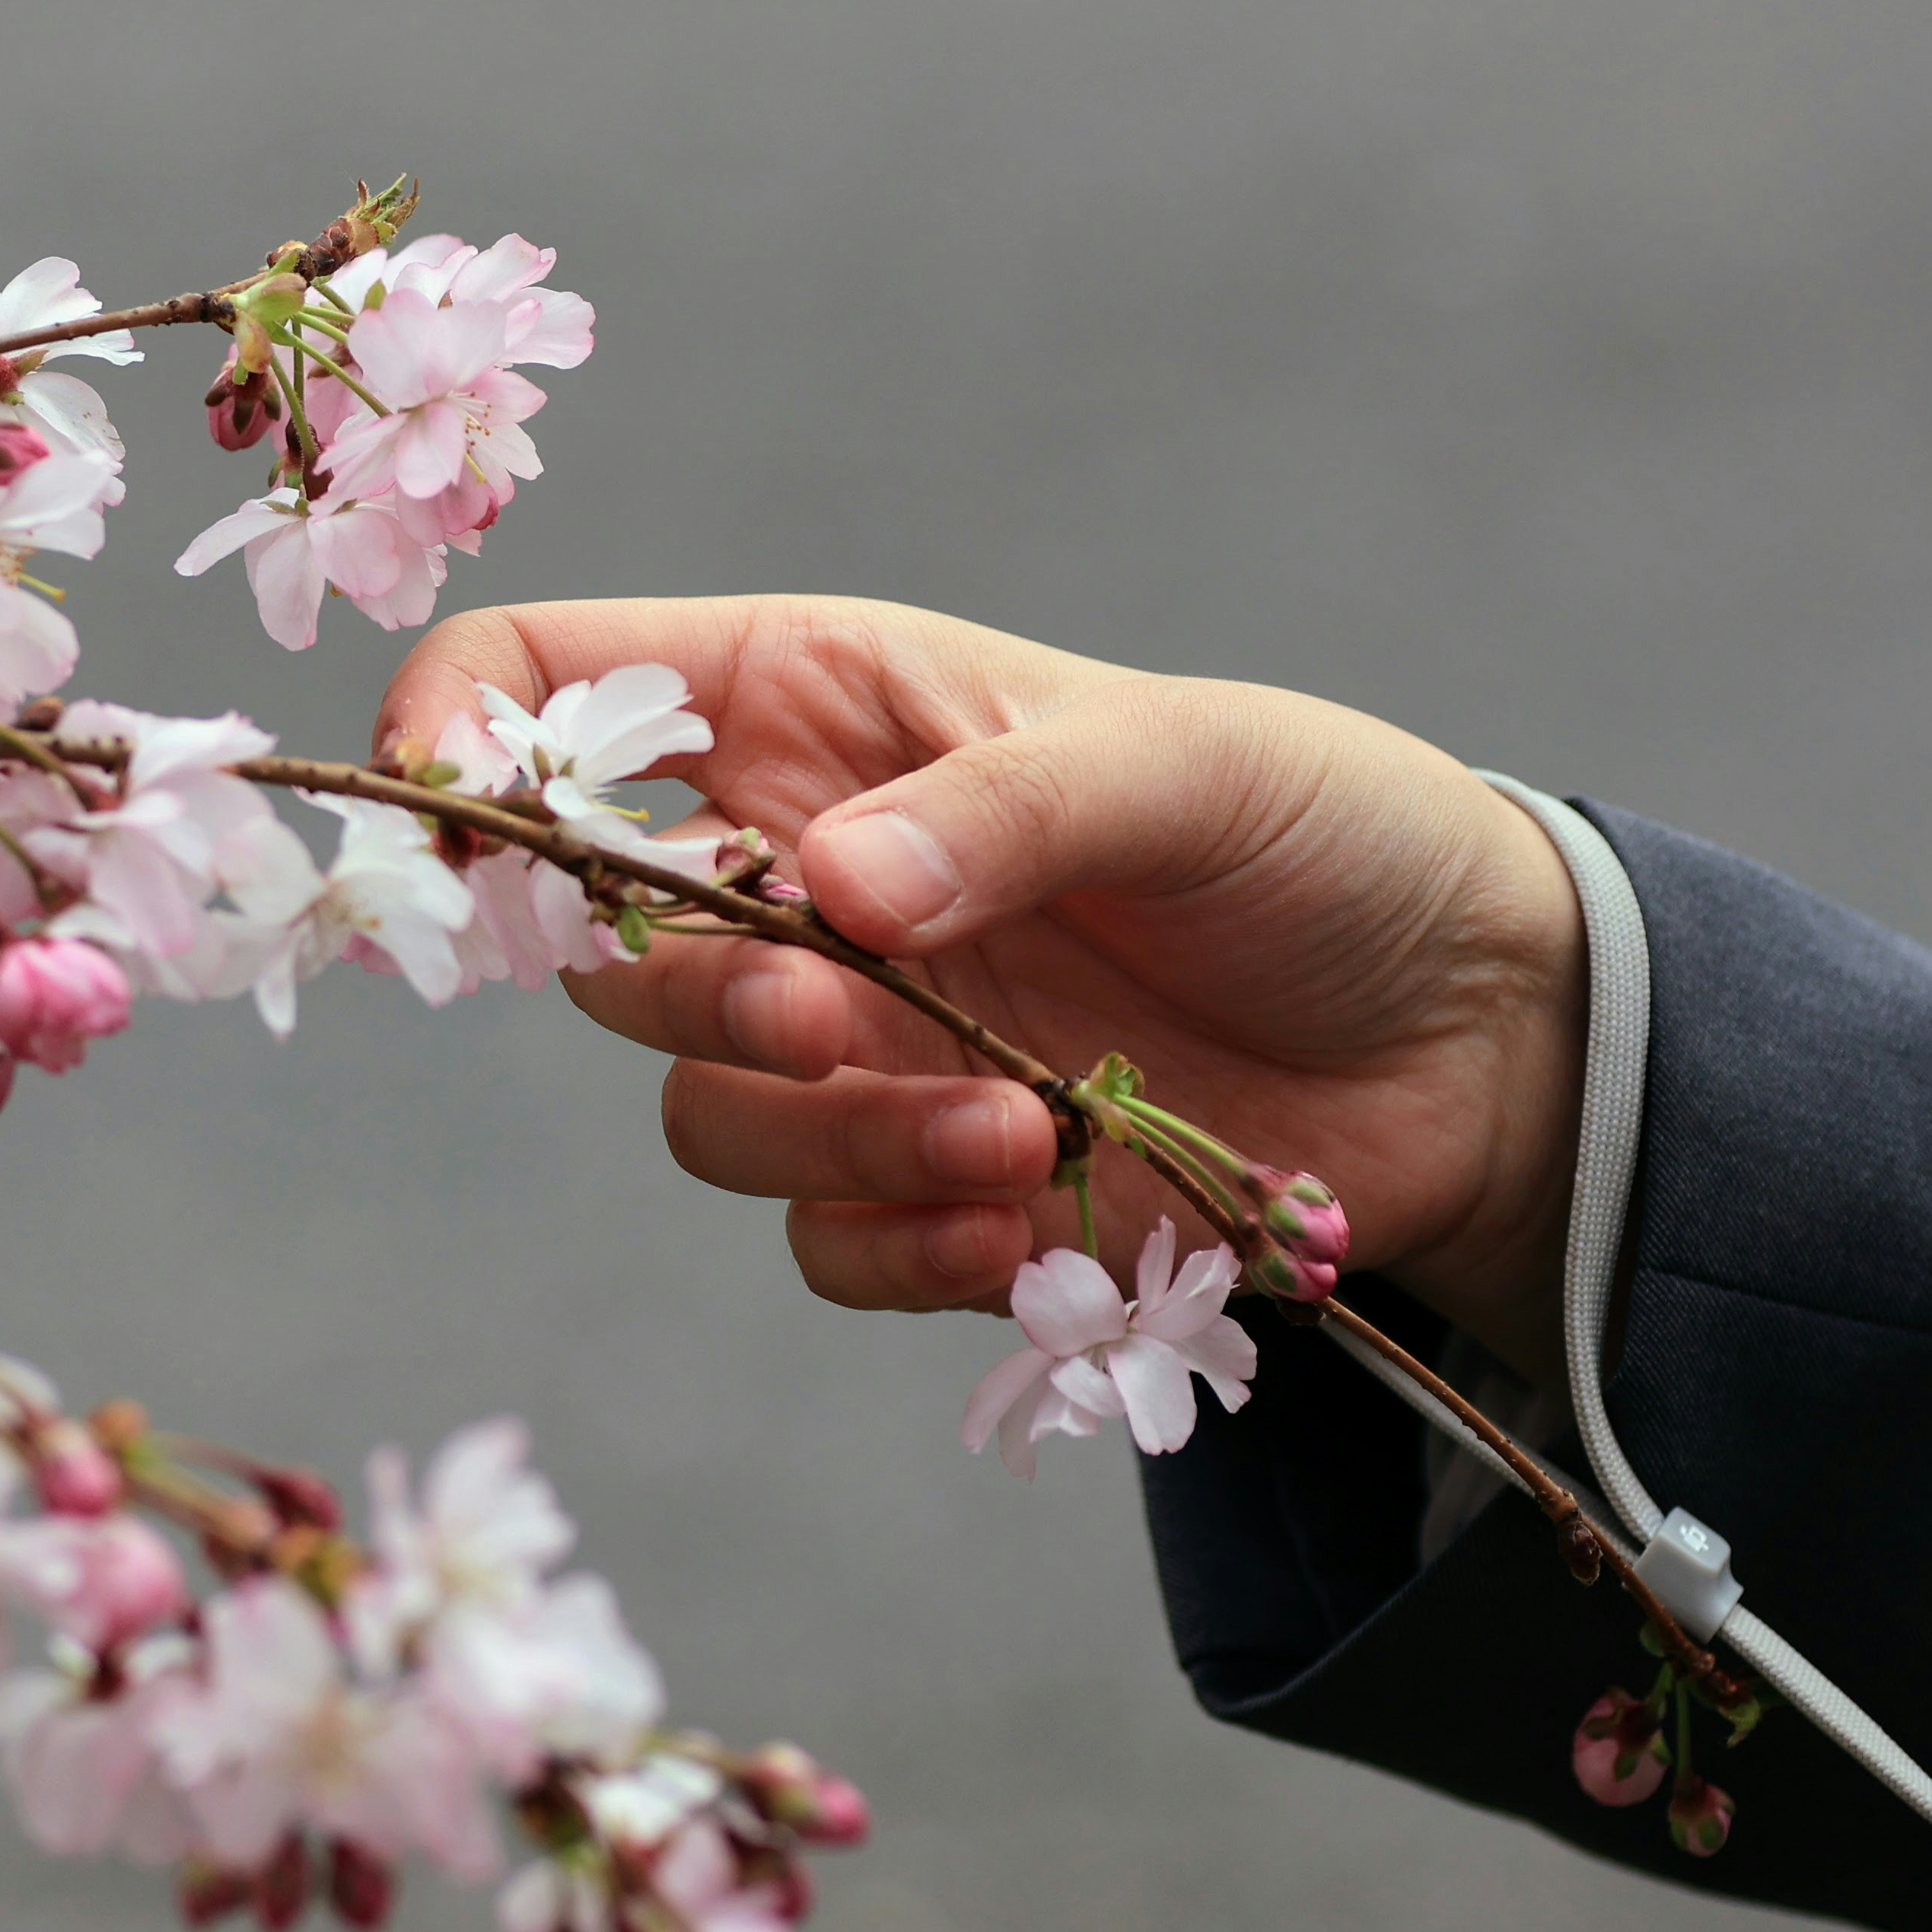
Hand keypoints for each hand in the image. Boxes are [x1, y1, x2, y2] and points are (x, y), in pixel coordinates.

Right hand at [379, 595, 1587, 1377]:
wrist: (1484, 1037)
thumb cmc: (1332, 837)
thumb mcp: (1189, 767)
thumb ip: (1002, 813)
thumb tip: (826, 892)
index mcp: (817, 709)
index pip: (547, 688)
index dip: (460, 741)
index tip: (448, 816)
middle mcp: (795, 873)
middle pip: (595, 949)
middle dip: (697, 997)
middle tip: (841, 1014)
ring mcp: (852, 1036)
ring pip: (705, 1116)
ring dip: (835, 1140)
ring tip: (1014, 1129)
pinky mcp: (922, 1181)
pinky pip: (818, 1242)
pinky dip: (905, 1243)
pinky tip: (1038, 1212)